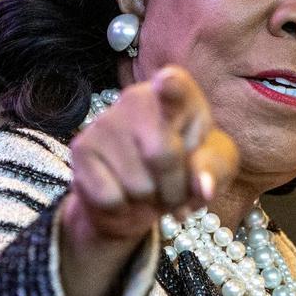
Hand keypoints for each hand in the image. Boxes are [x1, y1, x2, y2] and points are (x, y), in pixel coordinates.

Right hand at [60, 66, 238, 295]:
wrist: (139, 201)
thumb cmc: (187, 174)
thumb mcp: (215, 169)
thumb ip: (216, 169)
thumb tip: (202, 186)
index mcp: (178, 96)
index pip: (174, 85)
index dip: (172, 90)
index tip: (167, 85)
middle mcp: (137, 100)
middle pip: (160, 150)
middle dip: (174, 184)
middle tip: (176, 193)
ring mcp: (104, 124)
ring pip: (135, 179)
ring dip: (150, 200)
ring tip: (152, 194)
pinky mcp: (80, 152)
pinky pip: (110, 195)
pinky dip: (124, 210)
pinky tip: (127, 199)